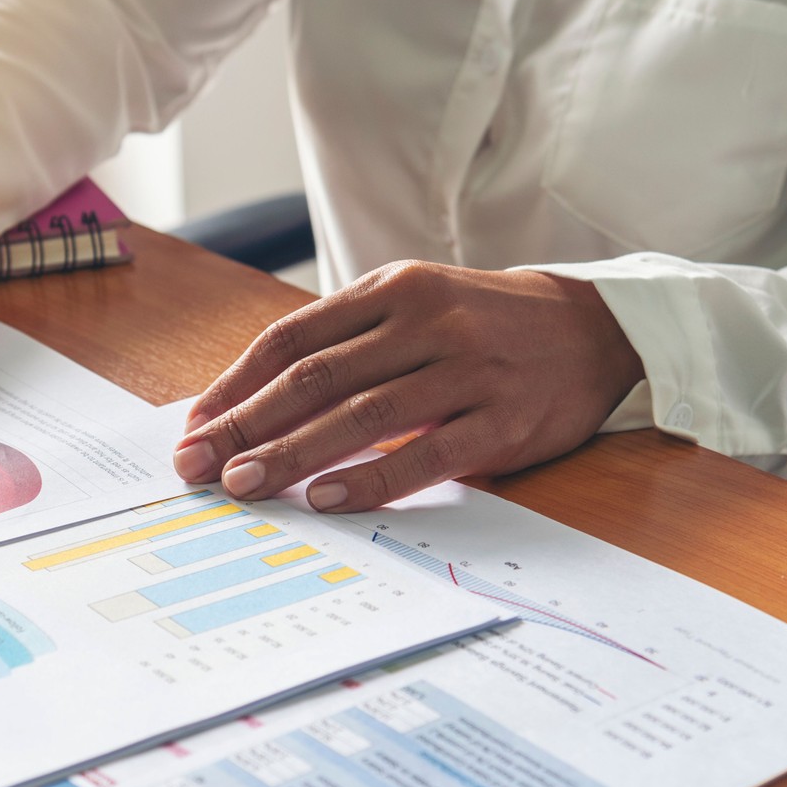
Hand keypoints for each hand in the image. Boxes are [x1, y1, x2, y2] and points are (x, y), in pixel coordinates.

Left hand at [171, 262, 643, 510]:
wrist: (591, 327)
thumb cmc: (480, 322)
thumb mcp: (413, 304)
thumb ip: (347, 341)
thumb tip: (255, 401)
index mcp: (392, 288)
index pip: (293, 338)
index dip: (237, 384)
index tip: (195, 424)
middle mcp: (425, 322)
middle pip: (315, 378)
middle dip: (246, 425)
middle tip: (197, 464)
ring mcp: (466, 371)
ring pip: (361, 416)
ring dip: (292, 454)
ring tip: (243, 485)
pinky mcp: (503, 421)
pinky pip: (425, 455)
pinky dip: (370, 479)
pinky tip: (325, 498)